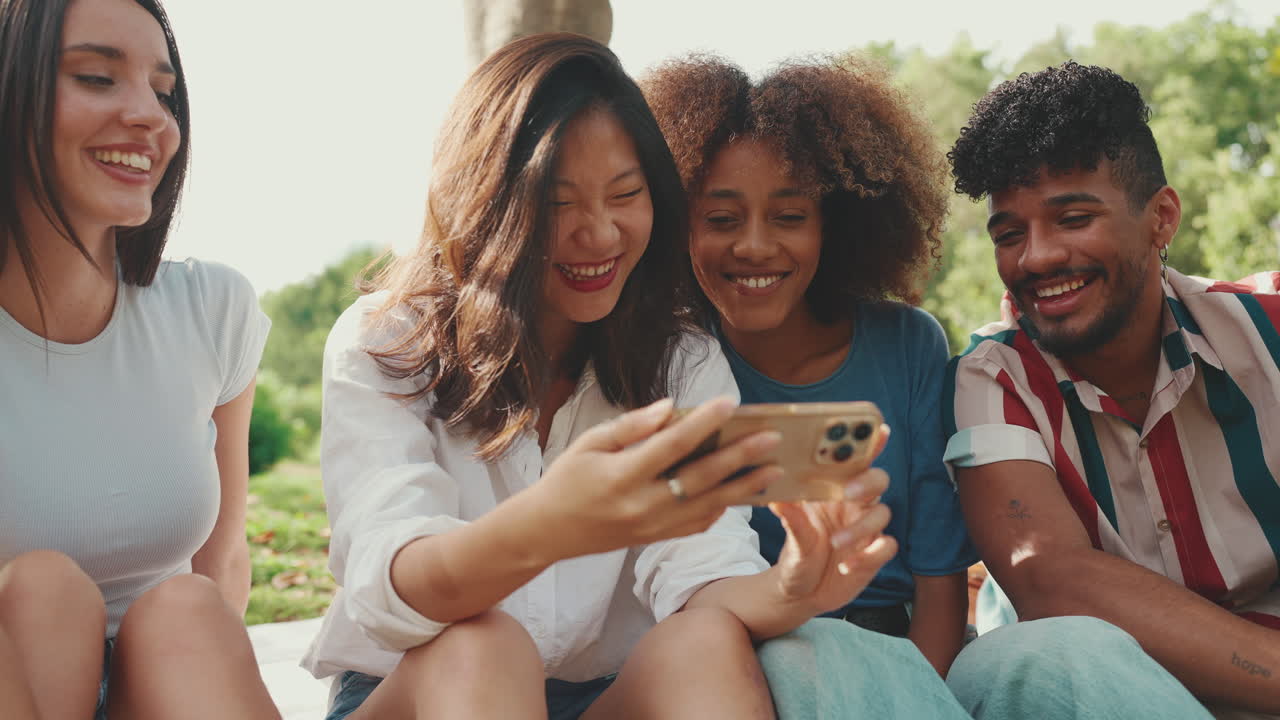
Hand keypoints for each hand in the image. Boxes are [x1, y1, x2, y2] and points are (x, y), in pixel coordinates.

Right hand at [526, 396, 782, 560]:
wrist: (548, 531)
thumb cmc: (567, 479)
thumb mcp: (589, 443)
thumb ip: (632, 426)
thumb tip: (671, 409)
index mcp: (621, 476)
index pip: (671, 446)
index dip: (703, 423)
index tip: (730, 403)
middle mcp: (642, 505)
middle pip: (700, 479)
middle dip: (740, 457)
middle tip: (772, 439)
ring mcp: (652, 527)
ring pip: (708, 507)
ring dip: (744, 487)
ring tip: (773, 469)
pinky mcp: (656, 539)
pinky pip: (698, 524)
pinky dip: (722, 507)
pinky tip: (742, 491)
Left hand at [769, 426, 897, 615]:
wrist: (800, 593)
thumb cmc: (796, 554)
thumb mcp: (791, 536)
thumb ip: (790, 518)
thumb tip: (777, 499)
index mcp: (834, 490)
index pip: (855, 460)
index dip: (869, 443)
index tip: (877, 429)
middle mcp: (854, 505)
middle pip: (877, 480)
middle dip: (867, 481)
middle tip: (848, 491)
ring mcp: (866, 529)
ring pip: (882, 515)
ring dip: (861, 527)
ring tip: (836, 542)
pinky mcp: (873, 556)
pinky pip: (884, 548)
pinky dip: (869, 556)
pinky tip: (846, 567)